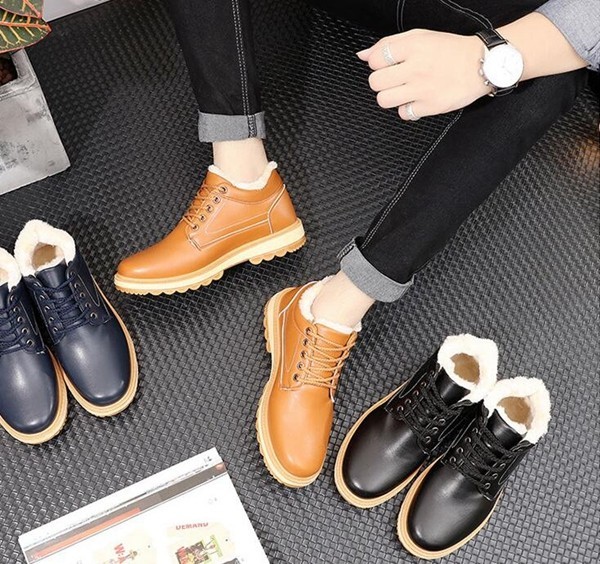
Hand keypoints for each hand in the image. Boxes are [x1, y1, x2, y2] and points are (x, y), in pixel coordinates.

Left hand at [357, 29, 490, 119]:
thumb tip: (362, 55)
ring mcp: (423, 89)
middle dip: (381, 81)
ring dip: (390, 96)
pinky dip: (408, 109)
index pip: (375, 59)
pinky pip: (403, 113)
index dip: (377, 63)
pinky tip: (417, 99)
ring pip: (384, 100)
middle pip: (375, 82)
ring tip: (403, 90)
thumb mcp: (420, 37)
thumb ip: (388, 44)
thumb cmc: (449, 50)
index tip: (387, 64)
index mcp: (413, 46)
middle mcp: (416, 68)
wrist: (481, 64)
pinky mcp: (430, 106)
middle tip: (394, 79)